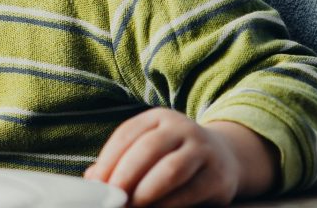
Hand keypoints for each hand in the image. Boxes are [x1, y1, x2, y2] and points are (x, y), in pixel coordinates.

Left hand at [84, 108, 275, 206]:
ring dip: (145, 192)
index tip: (96, 184)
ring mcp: (202, 151)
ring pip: (170, 170)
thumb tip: (92, 179)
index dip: (108, 159)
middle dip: (126, 176)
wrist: (224, 158)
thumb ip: (120, 161)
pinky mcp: (217, 177)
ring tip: (130, 206)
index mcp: (158, 117)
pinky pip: (189, 192)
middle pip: (148, 149)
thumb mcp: (148, 149)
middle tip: (112, 198)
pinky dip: (167, 205)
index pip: (127, 134)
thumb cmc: (172, 156)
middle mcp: (182, 128)